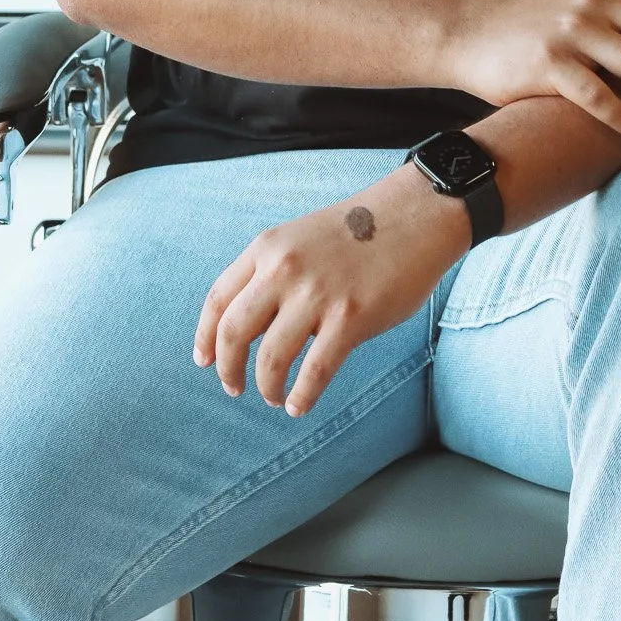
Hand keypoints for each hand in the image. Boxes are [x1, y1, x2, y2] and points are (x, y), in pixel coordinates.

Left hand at [193, 167, 467, 417]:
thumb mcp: (302, 237)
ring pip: (271, 358)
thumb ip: (274, 272)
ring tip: (274, 397)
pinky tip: (300, 406)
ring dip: (267, 387)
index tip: (204, 360)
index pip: (219, 299)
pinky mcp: (351, 317)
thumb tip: (255, 324)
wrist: (415, 215)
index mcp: (268, 247)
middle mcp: (284, 269)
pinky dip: (302, 395)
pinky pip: (315, 370)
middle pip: (235, 332)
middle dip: (228, 369)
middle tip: (234, 387)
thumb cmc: (362, 230)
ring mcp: (317, 295)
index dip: (205, 336)